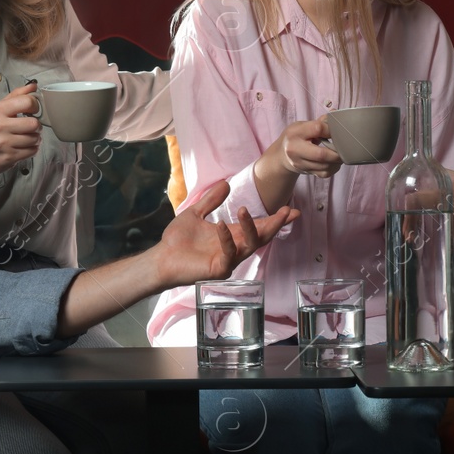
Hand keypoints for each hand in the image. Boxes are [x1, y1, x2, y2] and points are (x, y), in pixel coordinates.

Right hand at [0, 83, 41, 189]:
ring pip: (35, 138)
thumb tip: (33, 86)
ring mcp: (4, 143)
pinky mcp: (9, 157)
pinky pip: (33, 151)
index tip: (33, 110)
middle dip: (36, 126)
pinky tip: (23, 146)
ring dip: (35, 138)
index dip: (35, 106)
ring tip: (26, 137)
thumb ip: (15, 96)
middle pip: (34, 123)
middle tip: (30, 127)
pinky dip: (32, 149)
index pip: (27, 102)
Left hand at [151, 180, 297, 287]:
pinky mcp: (218, 269)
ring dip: (251, 228)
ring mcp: (229, 260)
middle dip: (275, 225)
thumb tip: (226, 183)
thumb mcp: (196, 213)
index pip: (259, 227)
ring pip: (250, 245)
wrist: (161, 258)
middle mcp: (235, 248)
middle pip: (262, 237)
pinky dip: (226, 239)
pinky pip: (228, 254)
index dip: (275, 219)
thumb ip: (211, 200)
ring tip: (244, 209)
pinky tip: (221, 225)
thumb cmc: (178, 240)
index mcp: (232, 236)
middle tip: (286, 212)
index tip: (291, 209)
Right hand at [270, 118, 343, 177]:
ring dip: (337, 161)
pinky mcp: (305, 172)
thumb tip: (336, 114)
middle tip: (345, 148)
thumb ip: (318, 122)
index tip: (337, 130)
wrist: (281, 156)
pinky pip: (324, 173)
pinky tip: (335, 162)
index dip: (330, 129)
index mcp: (295, 133)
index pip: (317, 129)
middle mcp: (295, 149)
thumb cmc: (295, 137)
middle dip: (337, 152)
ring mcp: (300, 163)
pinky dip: (333, 168)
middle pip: (321, 154)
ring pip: (324, 166)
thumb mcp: (301, 126)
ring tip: (341, 155)